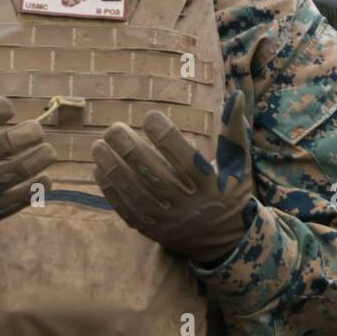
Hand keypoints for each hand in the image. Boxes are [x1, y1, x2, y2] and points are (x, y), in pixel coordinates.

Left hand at [92, 91, 255, 264]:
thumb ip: (233, 130)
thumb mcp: (238, 163)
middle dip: (130, 150)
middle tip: (113, 128)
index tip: (149, 116)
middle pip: (154, 175)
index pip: (185, 158)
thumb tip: (236, 95)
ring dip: (113, 168)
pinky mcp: (152, 229)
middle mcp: (187, 204)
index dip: (165, 136)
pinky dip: (110, 190)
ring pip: (136, 193)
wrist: (224, 240)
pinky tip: (98, 168)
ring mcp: (167, 219)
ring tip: (98, 145)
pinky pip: (127, 210)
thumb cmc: (229, 190)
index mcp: (209, 185)